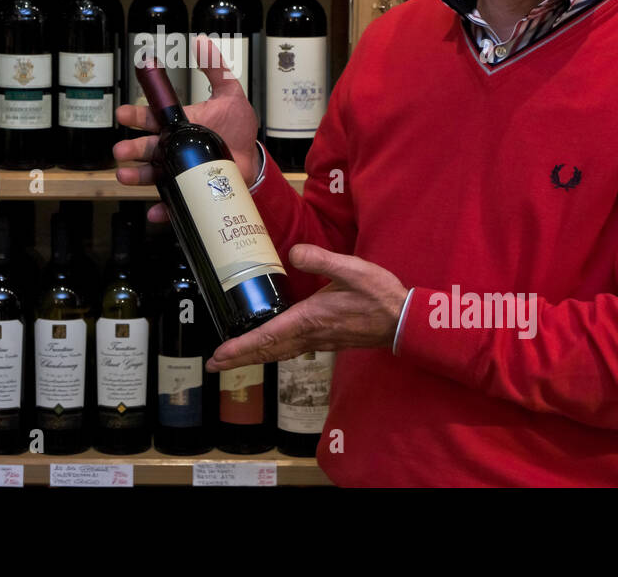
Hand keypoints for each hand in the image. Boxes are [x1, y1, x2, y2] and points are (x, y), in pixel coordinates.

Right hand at [113, 34, 259, 223]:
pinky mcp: (191, 191)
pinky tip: (153, 212)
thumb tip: (201, 42)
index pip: (154, 119)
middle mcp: (175, 148)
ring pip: (154, 174)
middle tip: (120, 151)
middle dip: (132, 149)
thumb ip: (216, 69)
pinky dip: (163, 209)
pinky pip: (175, 202)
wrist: (253, 160)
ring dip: (138, 176)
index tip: (122, 114)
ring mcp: (181, 171)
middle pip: (149, 148)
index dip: (137, 116)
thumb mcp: (230, 94)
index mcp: (181, 125)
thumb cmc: (238, 128)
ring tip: (124, 176)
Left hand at [206, 244, 408, 370]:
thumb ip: (321, 259)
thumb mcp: (351, 269)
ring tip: (233, 359)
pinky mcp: (326, 340)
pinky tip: (270, 348)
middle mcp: (310, 334)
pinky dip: (273, 352)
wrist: (403, 320)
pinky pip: (291, 351)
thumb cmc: (379, 295)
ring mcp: (318, 341)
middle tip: (214, 365)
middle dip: (239, 358)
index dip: (241, 347)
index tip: (219, 356)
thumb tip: (293, 252)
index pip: (267, 337)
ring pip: (278, 353)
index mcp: (309, 318)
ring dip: (254, 357)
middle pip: (267, 351)